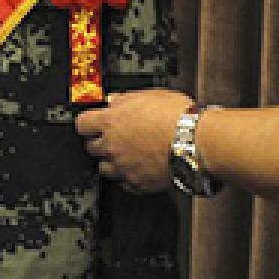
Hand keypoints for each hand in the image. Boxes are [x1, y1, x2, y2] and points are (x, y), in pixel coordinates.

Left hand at [75, 89, 189, 193]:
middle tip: (113, 137)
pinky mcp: (137, 184)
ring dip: (112, 161)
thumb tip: (114, 99)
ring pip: (104, 168)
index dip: (88, 123)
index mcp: (111, 121)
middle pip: (91, 148)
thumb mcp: (150, 95)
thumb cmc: (177, 117)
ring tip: (127, 154)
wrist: (195, 142)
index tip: (92, 123)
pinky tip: (140, 168)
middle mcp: (112, 146)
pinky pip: (124, 184)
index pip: (82, 124)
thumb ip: (126, 99)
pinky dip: (129, 177)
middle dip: (100, 142)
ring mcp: (123, 167)